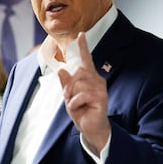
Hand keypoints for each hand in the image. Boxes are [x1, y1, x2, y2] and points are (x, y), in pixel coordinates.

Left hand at [58, 32, 110, 155]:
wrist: (90, 128)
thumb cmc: (81, 111)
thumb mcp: (70, 96)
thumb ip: (66, 83)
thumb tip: (61, 70)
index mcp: (89, 78)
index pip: (86, 60)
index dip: (83, 47)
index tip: (81, 35)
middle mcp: (97, 80)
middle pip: (77, 73)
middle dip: (69, 87)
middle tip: (70, 99)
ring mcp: (100, 88)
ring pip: (78, 84)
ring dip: (72, 97)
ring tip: (77, 105)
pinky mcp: (101, 97)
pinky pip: (81, 95)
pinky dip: (75, 104)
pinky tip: (81, 109)